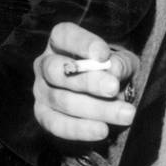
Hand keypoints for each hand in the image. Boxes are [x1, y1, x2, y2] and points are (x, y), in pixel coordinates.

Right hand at [33, 22, 138, 142]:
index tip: (103, 54)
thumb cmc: (112, 73)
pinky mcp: (43, 115)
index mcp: (60, 43)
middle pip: (56, 69)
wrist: (106, 101)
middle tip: (113, 87)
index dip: (82, 44)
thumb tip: (113, 69)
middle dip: (86, 80)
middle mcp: (44, 64)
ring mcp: (41, 90)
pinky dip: (79, 129)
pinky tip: (102, 130)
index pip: (63, 36)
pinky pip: (55, 124)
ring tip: (124, 114)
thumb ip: (120, 64)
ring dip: (94, 108)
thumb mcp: (123, 63)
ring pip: (60, 99)